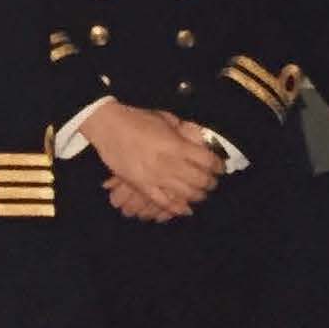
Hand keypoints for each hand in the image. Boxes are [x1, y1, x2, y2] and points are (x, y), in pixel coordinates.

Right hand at [82, 101, 217, 215]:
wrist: (109, 126)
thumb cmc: (137, 119)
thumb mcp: (166, 118)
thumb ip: (183, 131)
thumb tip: (197, 139)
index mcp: (178, 145)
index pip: (207, 161)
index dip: (218, 166)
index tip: (220, 168)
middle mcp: (170, 163)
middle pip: (200, 180)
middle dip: (210, 183)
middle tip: (212, 183)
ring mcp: (156, 177)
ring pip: (186, 194)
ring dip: (197, 196)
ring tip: (200, 194)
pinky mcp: (142, 186)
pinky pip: (164, 202)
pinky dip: (177, 208)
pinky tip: (185, 209)